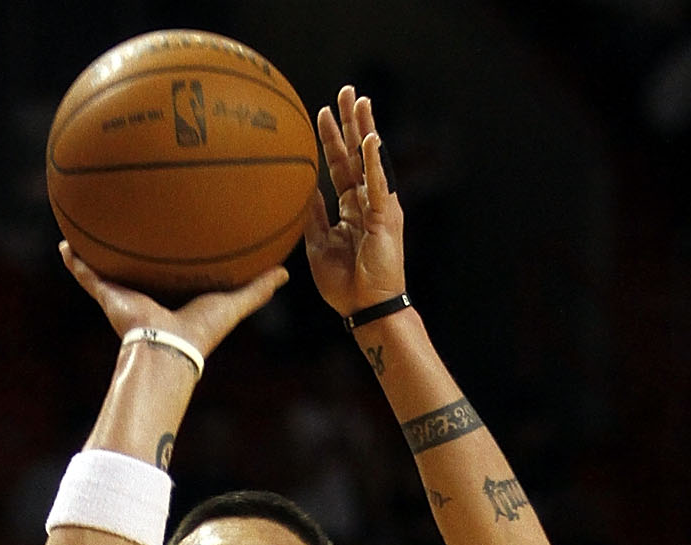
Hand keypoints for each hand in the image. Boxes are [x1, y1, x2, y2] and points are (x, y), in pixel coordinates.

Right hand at [60, 242, 287, 361]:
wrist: (168, 348)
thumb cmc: (201, 332)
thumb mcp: (234, 303)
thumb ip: (258, 289)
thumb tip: (286, 273)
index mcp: (174, 293)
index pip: (173, 267)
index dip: (172, 250)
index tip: (173, 227)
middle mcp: (148, 291)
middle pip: (139, 263)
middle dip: (133, 245)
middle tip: (131, 215)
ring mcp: (125, 293)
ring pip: (108, 266)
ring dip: (97, 248)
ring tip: (87, 222)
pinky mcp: (108, 296)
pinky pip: (87, 275)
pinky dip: (74, 261)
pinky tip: (64, 243)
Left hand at [304, 85, 406, 319]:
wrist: (365, 308)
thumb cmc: (343, 284)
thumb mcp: (318, 245)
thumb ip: (313, 216)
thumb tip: (304, 189)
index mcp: (351, 207)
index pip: (340, 166)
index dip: (332, 140)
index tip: (322, 114)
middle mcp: (367, 200)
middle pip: (357, 153)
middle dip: (351, 122)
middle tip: (346, 91)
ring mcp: (378, 205)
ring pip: (370, 160)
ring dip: (364, 129)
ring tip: (359, 100)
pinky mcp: (386, 215)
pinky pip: (378, 183)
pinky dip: (374, 161)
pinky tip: (370, 138)